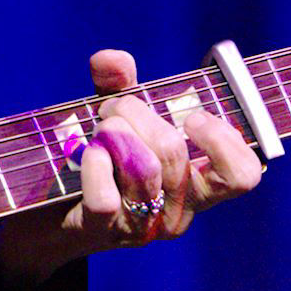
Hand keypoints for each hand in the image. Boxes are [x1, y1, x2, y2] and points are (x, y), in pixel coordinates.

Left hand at [0, 48, 264, 285]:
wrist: (48, 215)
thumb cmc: (99, 163)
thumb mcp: (117, 122)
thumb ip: (120, 87)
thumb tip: (113, 60)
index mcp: (196, 188)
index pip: (242, 176)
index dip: (223, 140)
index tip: (190, 117)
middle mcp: (176, 213)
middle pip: (174, 151)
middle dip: (135, 112)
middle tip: (111, 110)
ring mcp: (141, 226)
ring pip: (142, 167)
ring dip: (112, 132)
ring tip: (98, 129)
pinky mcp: (103, 230)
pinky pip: (105, 194)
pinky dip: (93, 162)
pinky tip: (88, 153)